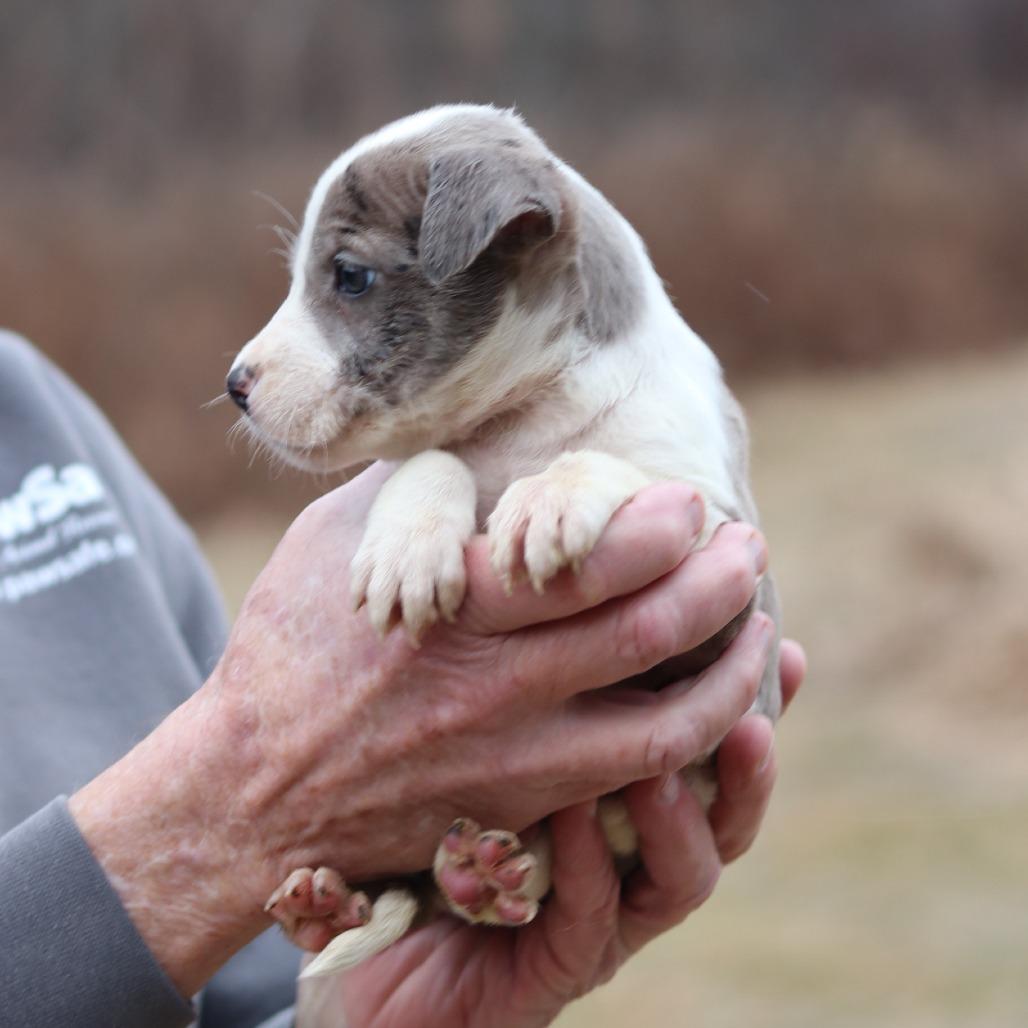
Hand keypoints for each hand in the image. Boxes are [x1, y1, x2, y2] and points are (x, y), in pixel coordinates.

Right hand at [70, 469, 771, 996]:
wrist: (253, 790)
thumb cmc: (292, 648)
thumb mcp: (336, 544)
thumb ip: (419, 495)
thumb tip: (484, 439)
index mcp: (449, 606)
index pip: (584, 563)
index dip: (657, 529)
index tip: (689, 504)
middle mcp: (491, 686)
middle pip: (643, 635)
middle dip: (718, 586)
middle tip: (747, 548)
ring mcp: (512, 759)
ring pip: (664, 726)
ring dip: (730, 673)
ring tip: (761, 631)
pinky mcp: (519, 805)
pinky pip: (631, 779)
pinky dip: (690, 740)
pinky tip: (712, 704)